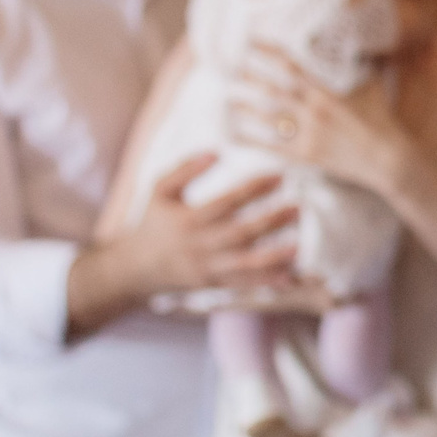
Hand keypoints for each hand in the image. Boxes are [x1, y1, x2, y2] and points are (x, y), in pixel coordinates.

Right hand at [69, 154, 298, 335]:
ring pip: (245, 264)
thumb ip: (183, 169)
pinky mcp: (214, 284)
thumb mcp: (160, 191)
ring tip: (299, 245)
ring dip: (274, 257)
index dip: (254, 189)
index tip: (280, 176)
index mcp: (188, 220)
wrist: (137, 267)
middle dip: (271, 222)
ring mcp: (208, 268)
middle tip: (298, 208)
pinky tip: (290, 276)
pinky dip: (267, 282)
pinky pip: (244, 284)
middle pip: (240, 234)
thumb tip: (215, 152)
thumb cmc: (153, 222)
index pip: (227, 202)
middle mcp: (200, 246)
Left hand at [233, 44, 407, 196]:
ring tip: (229, 99)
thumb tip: (358, 42)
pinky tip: (233, 135)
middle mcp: (312, 112)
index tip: (252, 42)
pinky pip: (271, 147)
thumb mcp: (372, 87)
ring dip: (245, 108)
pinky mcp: (305, 156)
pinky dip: (251, 141)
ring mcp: (307, 135)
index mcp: (326, 92)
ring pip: (267, 119)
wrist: (388, 159)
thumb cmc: (382, 120)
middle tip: (231, 67)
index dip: (269, 53)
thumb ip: (361, 64)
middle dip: (250, 78)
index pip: (290, 66)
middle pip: (272, 91)